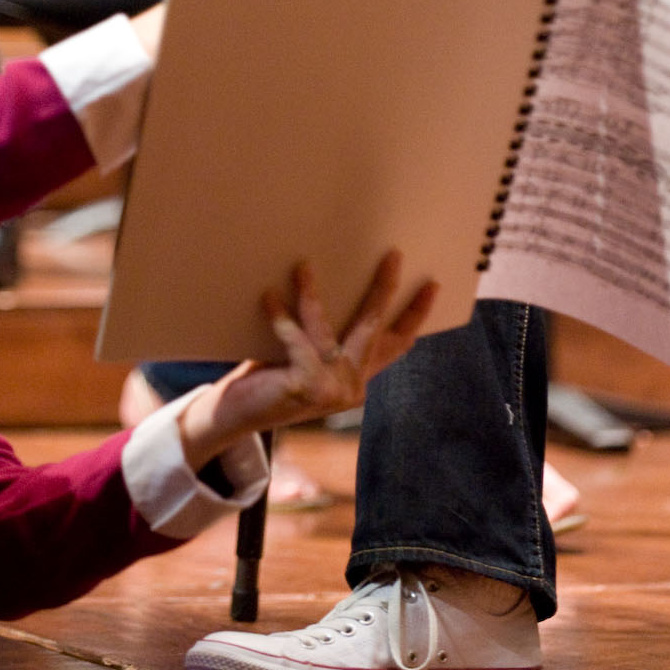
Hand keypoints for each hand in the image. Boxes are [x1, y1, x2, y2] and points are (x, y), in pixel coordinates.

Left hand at [177, 254, 435, 472]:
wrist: (236, 414)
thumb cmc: (268, 377)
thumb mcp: (304, 354)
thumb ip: (321, 333)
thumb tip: (319, 270)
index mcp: (357, 377)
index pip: (397, 344)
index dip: (417, 314)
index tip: (433, 284)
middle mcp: (353, 385)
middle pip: (374, 328)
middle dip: (384, 289)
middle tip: (393, 255)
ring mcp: (335, 390)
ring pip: (330, 328)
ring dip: (311, 294)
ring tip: (303, 265)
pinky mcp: (310, 387)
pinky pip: (296, 339)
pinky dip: (281, 315)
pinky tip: (269, 295)